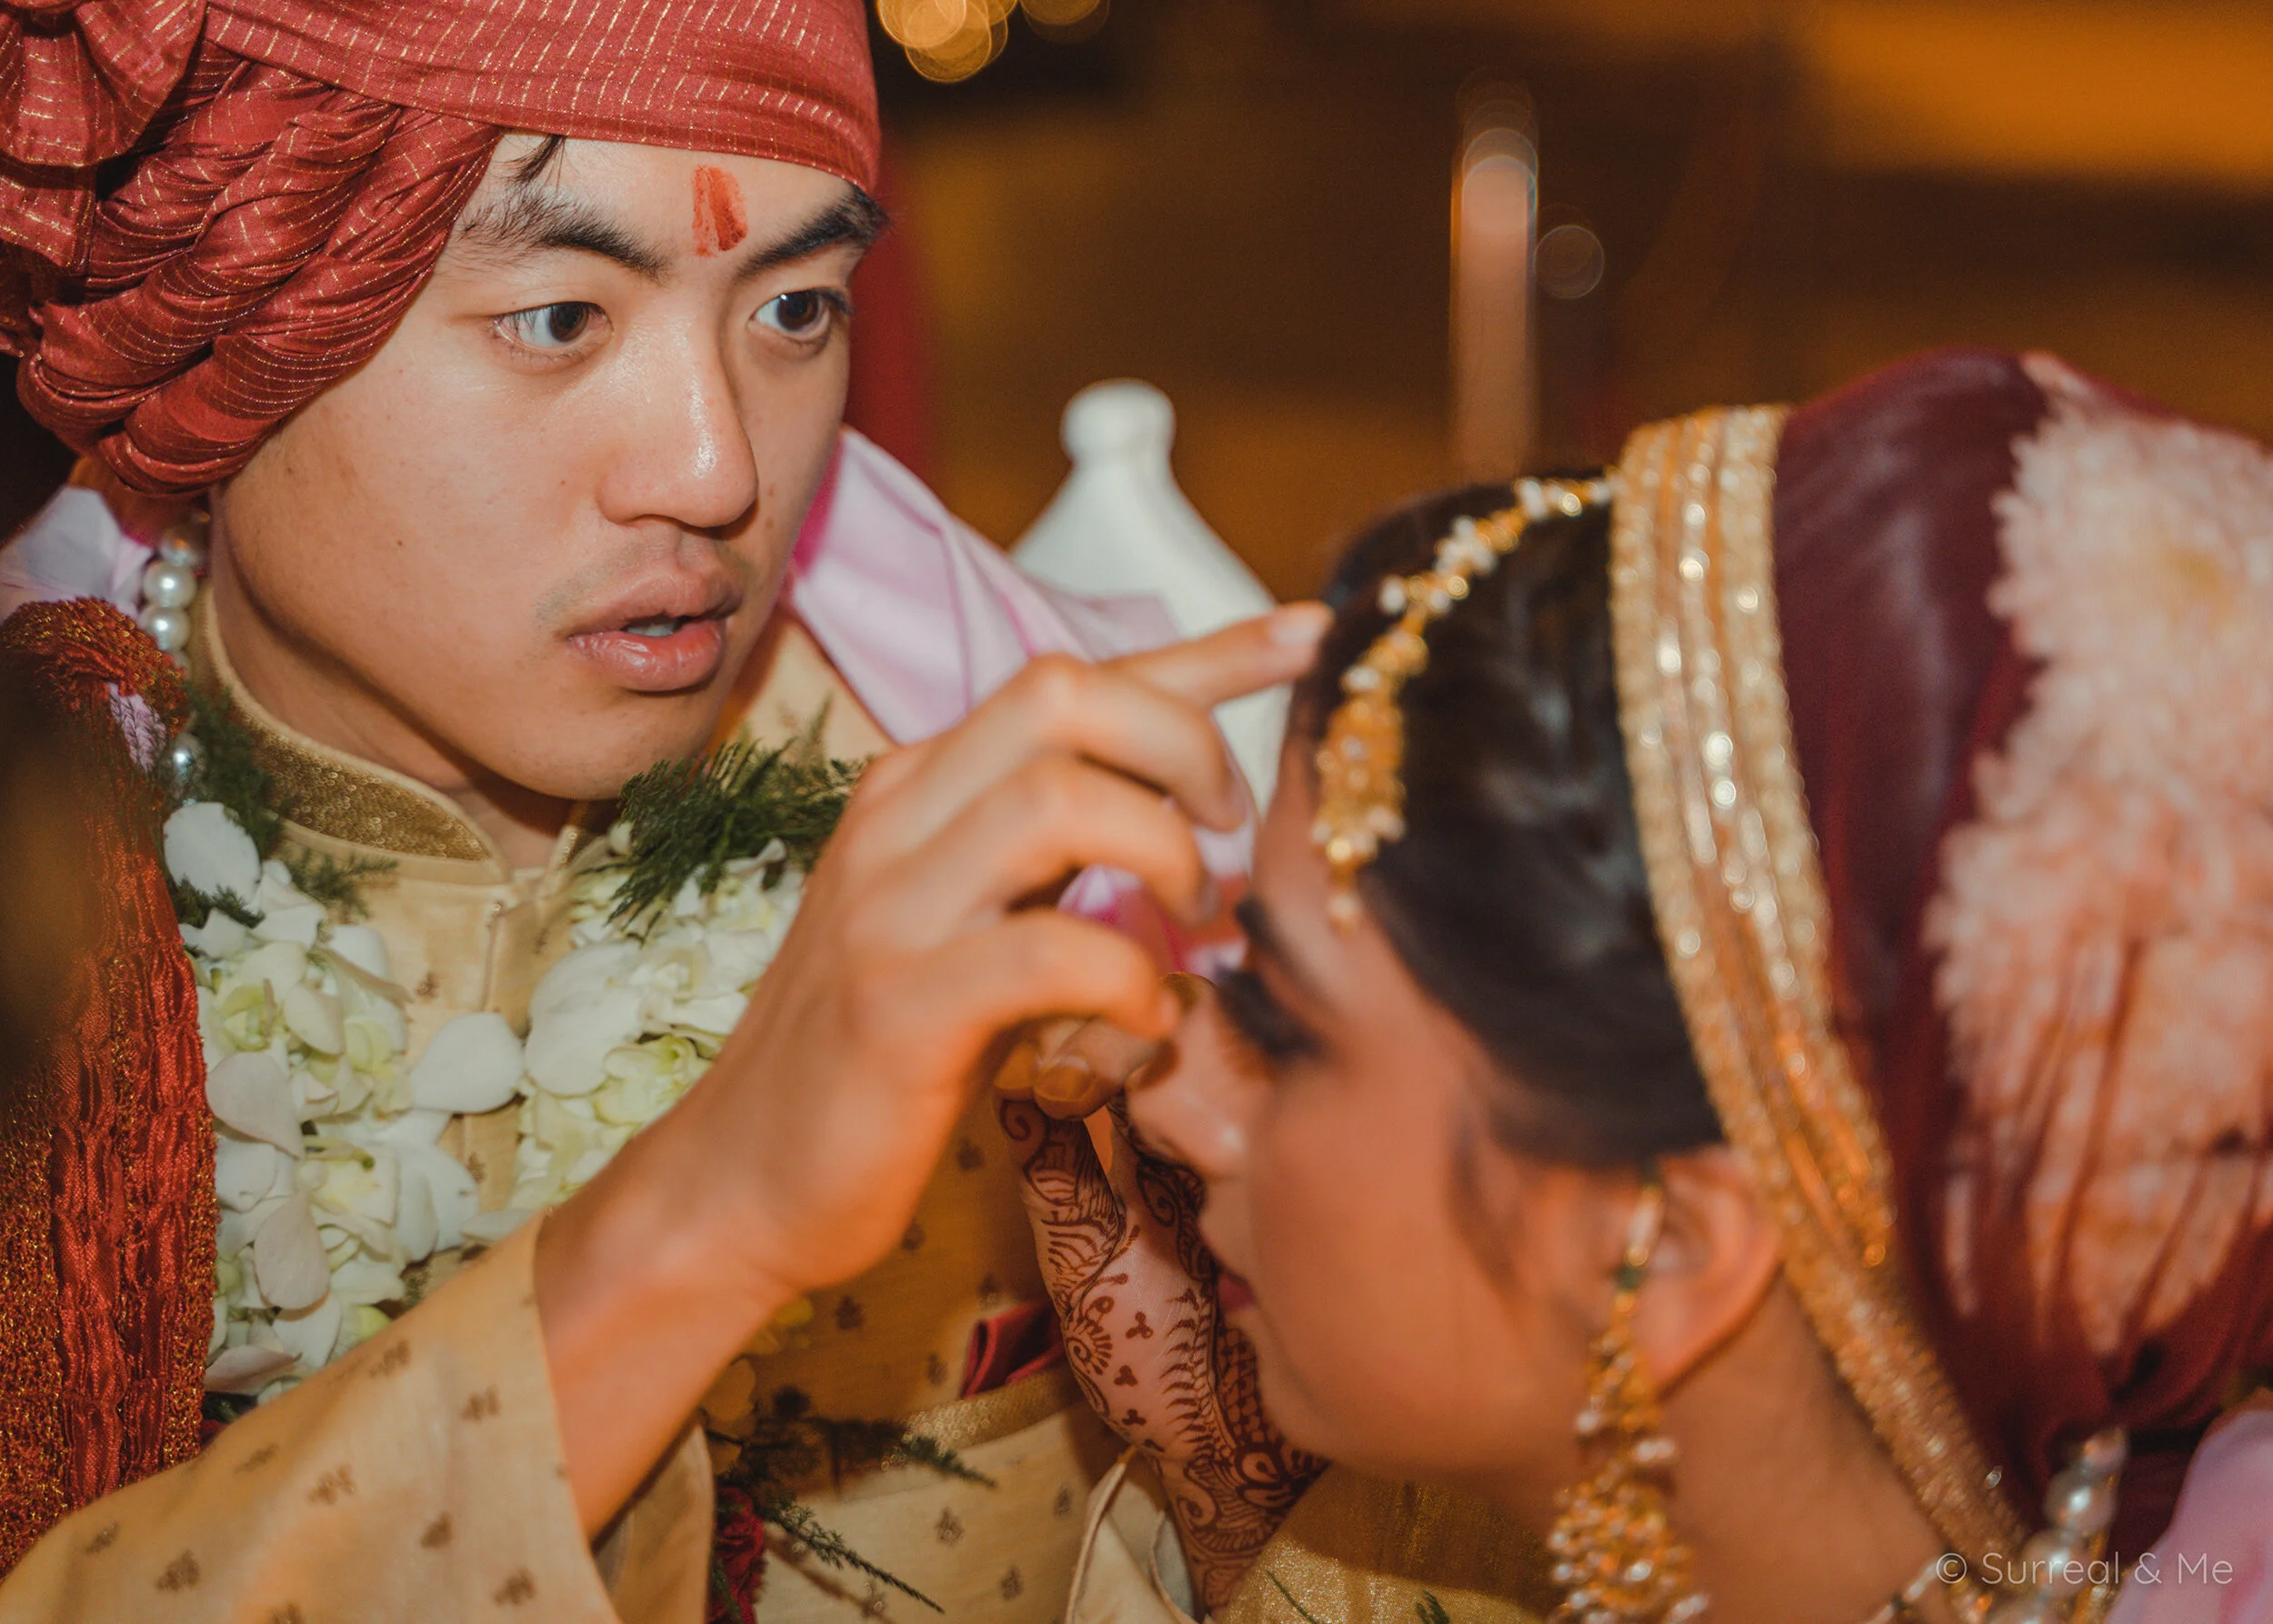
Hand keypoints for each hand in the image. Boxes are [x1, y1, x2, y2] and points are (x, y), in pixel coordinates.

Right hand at [534, 603, 1329, 1531]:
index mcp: (922, 785)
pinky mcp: (898, 1010)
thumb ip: (1055, 860)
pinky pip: (1047, 952)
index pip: (1077, 678)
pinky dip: (1131, 980)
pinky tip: (1152, 1023)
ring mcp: (890, 910)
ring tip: (1196, 923)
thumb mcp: (972, 924)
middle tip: (1231, 841)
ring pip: (1058, 797)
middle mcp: (900, 820)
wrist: (744, 1179)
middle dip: (1188, 745)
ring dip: (1165, 851)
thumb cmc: (882, 1055)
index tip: (1311, 631)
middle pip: (1067, 695)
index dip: (1208, 652)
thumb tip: (1183, 818)